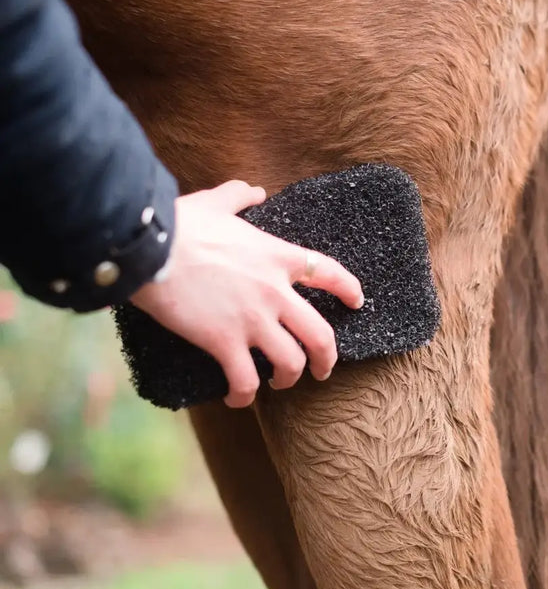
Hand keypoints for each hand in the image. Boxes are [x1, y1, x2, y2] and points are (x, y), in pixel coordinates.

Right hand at [130, 180, 363, 407]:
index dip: (349, 289)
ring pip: (291, 364)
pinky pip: (246, 381)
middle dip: (327, 359)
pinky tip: (236, 398)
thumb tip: (254, 190)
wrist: (150, 247)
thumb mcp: (216, 202)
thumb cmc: (180, 224)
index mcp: (278, 257)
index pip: (329, 273)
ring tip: (278, 384)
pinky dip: (244, 396)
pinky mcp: (224, 342)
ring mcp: (253, 320)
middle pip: (321, 336)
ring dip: (289, 379)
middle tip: (323, 370)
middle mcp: (275, 292)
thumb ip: (239, 196)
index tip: (357, 302)